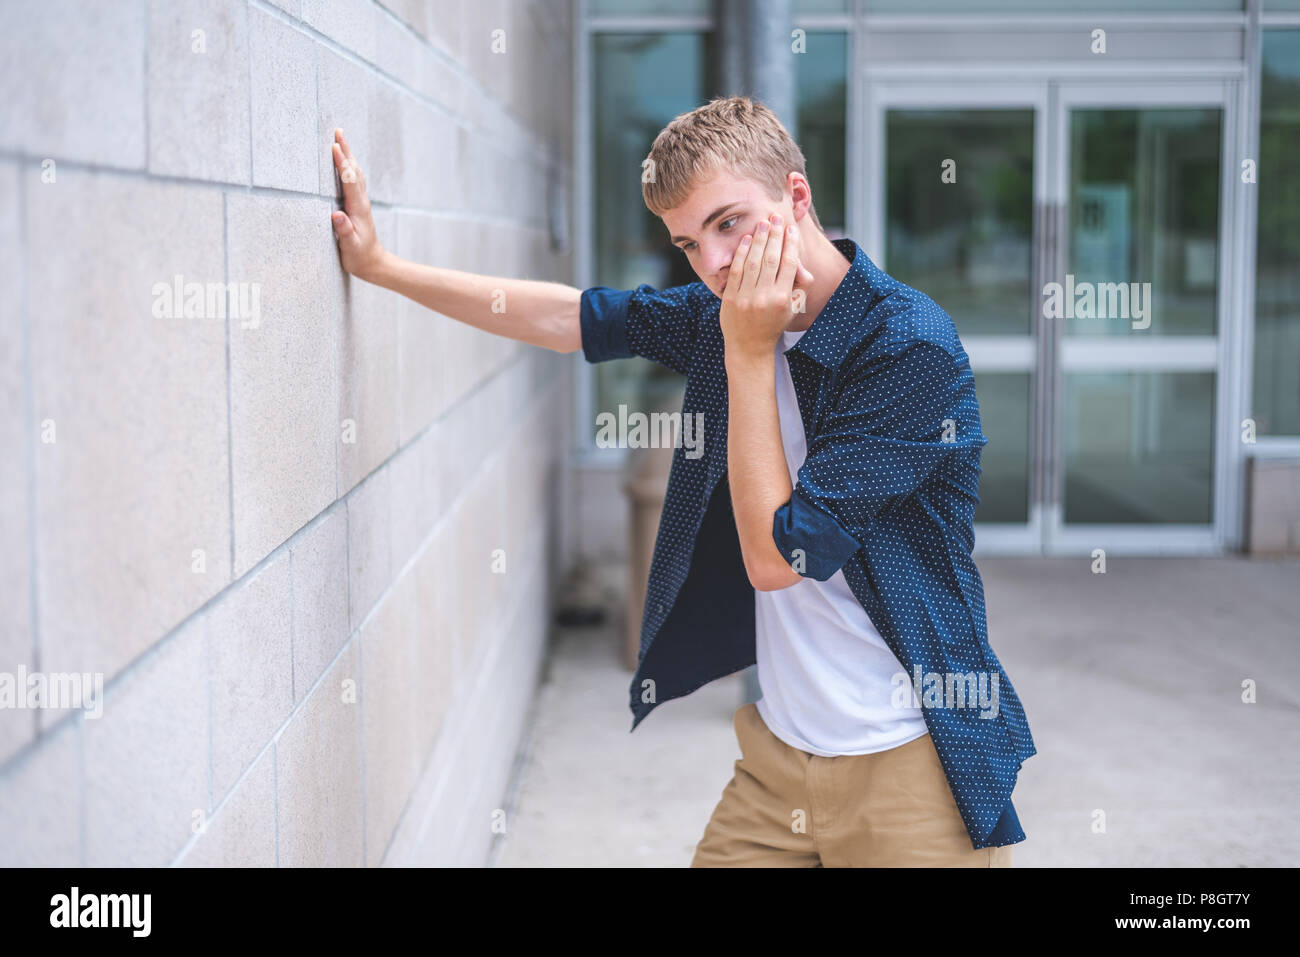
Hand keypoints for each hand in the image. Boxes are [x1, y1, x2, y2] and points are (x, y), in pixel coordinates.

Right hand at [329, 127, 386, 281]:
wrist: (374, 264)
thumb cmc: (359, 257)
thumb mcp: (350, 247)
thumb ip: (344, 231)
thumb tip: (336, 215)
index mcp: (358, 209)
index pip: (349, 181)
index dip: (342, 163)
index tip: (334, 146)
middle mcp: (361, 202)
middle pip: (354, 171)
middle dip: (346, 151)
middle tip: (338, 131)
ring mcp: (361, 203)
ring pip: (355, 173)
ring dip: (348, 155)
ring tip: (340, 139)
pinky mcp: (358, 205)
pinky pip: (353, 180)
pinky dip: (349, 167)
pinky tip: (346, 162)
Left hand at [720, 213, 810, 360]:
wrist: (749, 346)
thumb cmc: (774, 323)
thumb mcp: (793, 308)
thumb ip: (800, 285)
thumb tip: (800, 261)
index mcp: (783, 299)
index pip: (788, 264)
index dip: (790, 243)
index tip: (791, 228)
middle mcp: (765, 297)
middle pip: (771, 259)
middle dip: (775, 235)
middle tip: (776, 217)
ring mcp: (746, 298)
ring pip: (754, 262)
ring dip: (759, 239)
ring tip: (763, 223)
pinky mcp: (730, 298)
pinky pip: (736, 271)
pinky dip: (741, 253)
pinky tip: (747, 239)